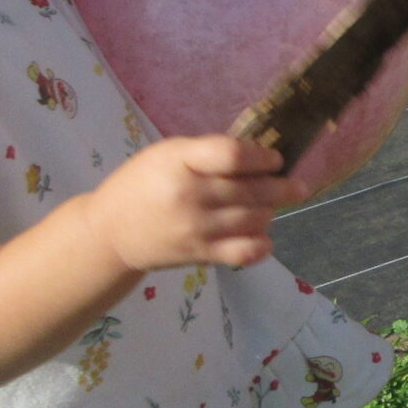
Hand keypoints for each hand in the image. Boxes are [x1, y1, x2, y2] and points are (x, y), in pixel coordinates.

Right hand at [85, 136, 306, 271]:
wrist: (110, 231)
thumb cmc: (143, 184)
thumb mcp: (168, 154)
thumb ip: (208, 154)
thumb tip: (260, 156)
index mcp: (179, 161)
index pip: (232, 155)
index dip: (262, 157)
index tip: (275, 159)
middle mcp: (189, 195)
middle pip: (251, 189)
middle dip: (282, 187)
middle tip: (297, 186)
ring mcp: (196, 228)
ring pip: (253, 219)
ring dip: (270, 212)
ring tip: (271, 207)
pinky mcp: (200, 254)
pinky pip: (244, 252)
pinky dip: (261, 245)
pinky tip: (263, 236)